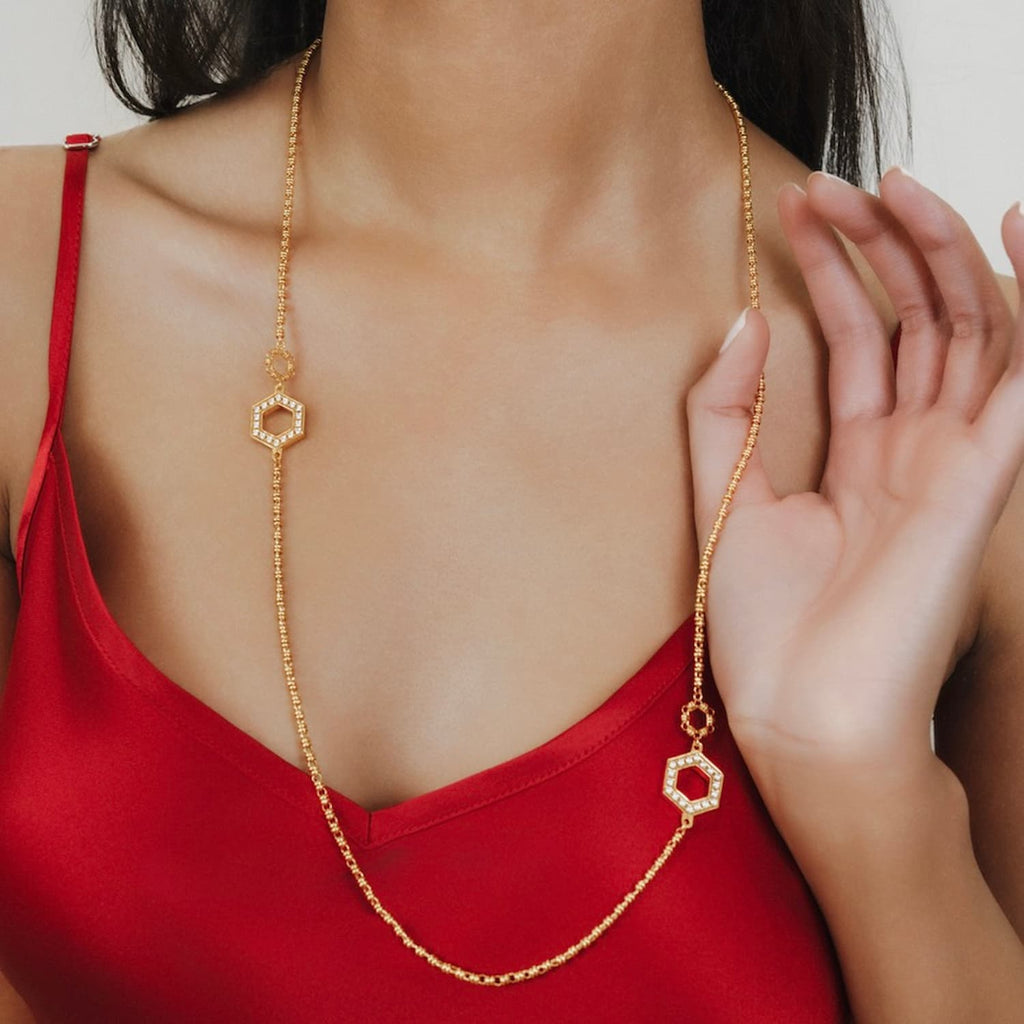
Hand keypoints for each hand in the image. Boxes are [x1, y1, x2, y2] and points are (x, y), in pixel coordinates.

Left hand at [686, 169, 1023, 775]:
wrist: (801, 709)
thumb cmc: (764, 623)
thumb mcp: (723, 495)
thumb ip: (726, 409)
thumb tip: (741, 317)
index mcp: (859, 457)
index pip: (860, 337)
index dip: (835, 270)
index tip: (796, 212)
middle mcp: (915, 450)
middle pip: (913, 320)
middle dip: (880, 246)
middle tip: (834, 187)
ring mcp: (956, 457)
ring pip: (965, 327)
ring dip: (932, 251)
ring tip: (887, 186)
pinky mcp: (986, 473)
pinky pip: (1023, 368)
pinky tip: (1010, 227)